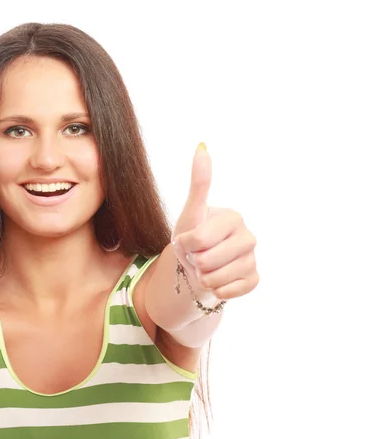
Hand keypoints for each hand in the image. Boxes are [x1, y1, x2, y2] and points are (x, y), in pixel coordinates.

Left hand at [172, 144, 258, 300]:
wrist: (198, 266)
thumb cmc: (192, 236)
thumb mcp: (190, 212)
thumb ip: (199, 183)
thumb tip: (202, 146)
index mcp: (233, 217)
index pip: (198, 239)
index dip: (184, 245)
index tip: (188, 240)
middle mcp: (249, 236)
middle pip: (206, 261)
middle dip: (193, 262)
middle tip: (197, 255)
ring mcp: (253, 259)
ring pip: (216, 279)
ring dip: (203, 278)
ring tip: (206, 268)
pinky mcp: (254, 280)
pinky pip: (228, 292)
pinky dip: (216, 290)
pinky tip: (218, 281)